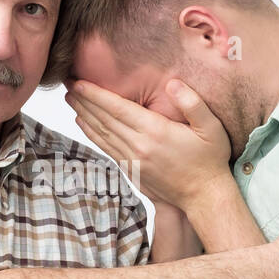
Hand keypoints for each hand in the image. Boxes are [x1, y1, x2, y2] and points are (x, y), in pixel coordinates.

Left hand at [65, 77, 231, 210]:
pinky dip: (91, 134)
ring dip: (83, 115)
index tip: (79, 82)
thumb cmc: (210, 159)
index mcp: (155, 132)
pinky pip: (105, 148)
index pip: (117, 109)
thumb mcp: (211, 128)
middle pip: (104, 119)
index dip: (95, 94)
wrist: (203, 196)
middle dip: (83, 100)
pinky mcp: (131, 170)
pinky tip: (83, 123)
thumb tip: (172, 83)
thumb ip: (192, 103)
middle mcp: (139, 146)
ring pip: (101, 134)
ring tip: (70, 99)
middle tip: (67, 82)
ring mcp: (133, 160)